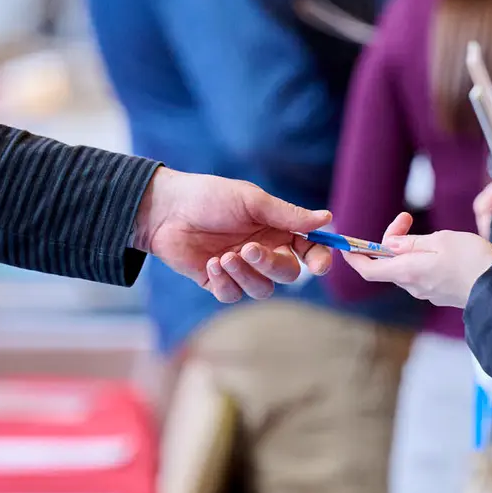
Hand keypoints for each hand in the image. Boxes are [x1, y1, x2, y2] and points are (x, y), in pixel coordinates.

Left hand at [132, 168, 332, 301]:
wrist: (165, 210)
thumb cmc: (209, 197)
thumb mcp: (251, 201)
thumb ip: (288, 214)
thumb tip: (327, 218)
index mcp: (277, 230)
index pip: (308, 250)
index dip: (318, 259)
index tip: (319, 265)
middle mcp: (263, 251)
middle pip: (287, 274)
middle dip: (271, 265)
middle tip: (248, 249)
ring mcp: (241, 269)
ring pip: (262, 289)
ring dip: (246, 275)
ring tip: (223, 257)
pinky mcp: (218, 282)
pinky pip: (233, 295)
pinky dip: (225, 282)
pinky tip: (210, 264)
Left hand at [343, 212, 491, 308]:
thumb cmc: (471, 260)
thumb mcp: (439, 241)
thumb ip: (411, 243)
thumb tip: (389, 245)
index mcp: (408, 272)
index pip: (369, 271)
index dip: (354, 258)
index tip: (346, 246)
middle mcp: (414, 286)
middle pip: (388, 265)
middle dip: (391, 240)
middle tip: (406, 219)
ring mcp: (427, 292)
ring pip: (406, 268)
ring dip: (408, 249)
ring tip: (427, 232)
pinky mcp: (440, 294)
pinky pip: (421, 275)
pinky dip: (421, 260)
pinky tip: (440, 250)